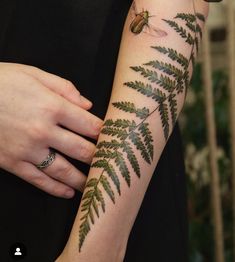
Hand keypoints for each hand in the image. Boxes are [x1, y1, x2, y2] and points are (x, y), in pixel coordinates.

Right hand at [0, 62, 102, 197]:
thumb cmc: (2, 81)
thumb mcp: (34, 74)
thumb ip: (65, 88)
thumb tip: (88, 105)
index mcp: (52, 106)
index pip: (89, 125)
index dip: (105, 133)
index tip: (115, 140)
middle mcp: (43, 130)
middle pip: (81, 149)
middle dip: (99, 158)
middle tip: (111, 164)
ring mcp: (27, 149)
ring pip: (63, 170)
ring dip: (82, 179)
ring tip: (96, 184)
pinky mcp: (12, 162)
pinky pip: (38, 179)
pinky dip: (55, 188)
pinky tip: (68, 192)